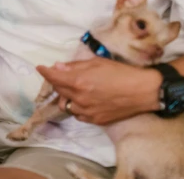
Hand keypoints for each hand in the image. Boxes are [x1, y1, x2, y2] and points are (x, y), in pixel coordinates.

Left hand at [36, 58, 161, 125]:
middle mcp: (79, 98)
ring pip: (66, 105)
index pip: (53, 77)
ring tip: (76, 90)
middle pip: (58, 91)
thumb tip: (58, 66)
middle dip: (57, 83)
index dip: (45, 72)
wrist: (143, 91)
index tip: (40, 68)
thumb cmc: (122, 72)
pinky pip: (78, 115)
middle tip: (64, 76)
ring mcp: (87, 111)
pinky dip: (77, 107)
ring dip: (66, 97)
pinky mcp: (95, 120)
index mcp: (79, 81)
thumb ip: (75, 66)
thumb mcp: (97, 62)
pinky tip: (85, 100)